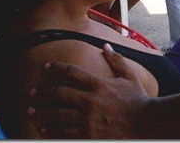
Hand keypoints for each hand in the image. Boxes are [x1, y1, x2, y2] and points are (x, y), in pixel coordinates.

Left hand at [28, 44, 148, 138]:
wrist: (147, 124)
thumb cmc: (139, 100)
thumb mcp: (130, 77)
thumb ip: (117, 60)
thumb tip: (105, 45)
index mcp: (99, 84)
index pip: (72, 71)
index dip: (56, 67)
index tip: (46, 67)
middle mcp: (90, 101)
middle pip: (59, 93)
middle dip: (43, 92)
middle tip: (32, 93)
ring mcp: (87, 120)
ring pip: (57, 114)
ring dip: (42, 112)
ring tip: (32, 111)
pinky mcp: (87, 136)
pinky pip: (64, 133)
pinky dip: (52, 131)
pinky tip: (44, 129)